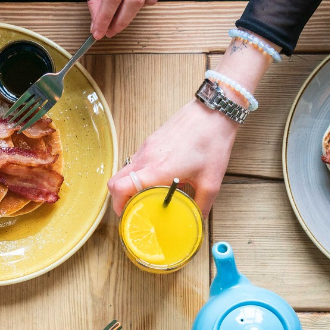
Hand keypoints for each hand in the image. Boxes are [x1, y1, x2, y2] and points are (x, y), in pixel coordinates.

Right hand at [108, 100, 237, 216]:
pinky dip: (137, 173)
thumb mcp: (211, 181)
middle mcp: (146, 158)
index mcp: (157, 170)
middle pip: (115, 181)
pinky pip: (135, 161)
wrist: (214, 111)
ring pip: (124, 170)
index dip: (118, 205)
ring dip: (128, 185)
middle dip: (119, 198)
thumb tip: (197, 218)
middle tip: (132, 208)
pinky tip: (154, 177)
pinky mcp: (151, 141)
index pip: (120, 188)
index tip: (127, 215)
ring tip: (144, 194)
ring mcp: (146, 147)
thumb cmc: (212, 141)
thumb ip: (202, 204)